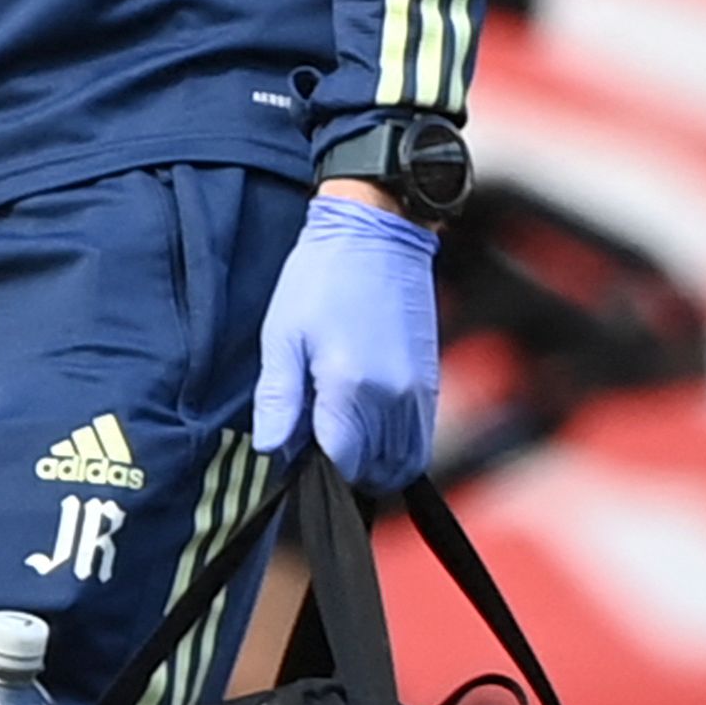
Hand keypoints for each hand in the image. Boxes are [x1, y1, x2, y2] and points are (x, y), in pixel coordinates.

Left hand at [255, 186, 442, 487]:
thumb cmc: (322, 280)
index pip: (340, 462)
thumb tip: (274, 450)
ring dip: (373, 462)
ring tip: (340, 431)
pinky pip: (420, 439)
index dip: (315, 464)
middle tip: (316, 435)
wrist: (376, 234)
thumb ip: (279, 401)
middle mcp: (393, 398)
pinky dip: (396, 446)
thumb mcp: (282, 338)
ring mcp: (419, 392)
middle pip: (374, 470)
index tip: (298, 443)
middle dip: (344, 466)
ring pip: (403, 462)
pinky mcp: (432, 383)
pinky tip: (367, 423)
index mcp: (351, 388)